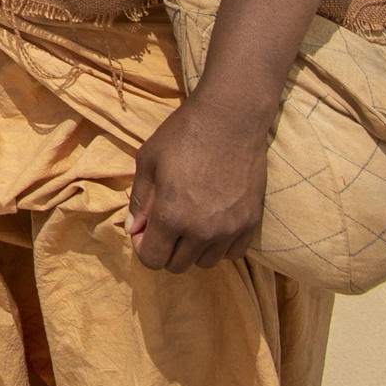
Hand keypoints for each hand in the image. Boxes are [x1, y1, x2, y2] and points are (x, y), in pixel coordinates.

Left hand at [128, 93, 271, 272]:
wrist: (230, 119)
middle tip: (164, 225)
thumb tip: (134, 229)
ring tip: (189, 222)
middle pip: (178, 265)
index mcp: (172, 216)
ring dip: (193, 249)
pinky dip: (219, 245)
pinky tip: (212, 223)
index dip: (143, 248)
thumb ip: (140, 200)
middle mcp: (202, 230)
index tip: (144, 231)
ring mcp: (230, 229)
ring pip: (206, 262)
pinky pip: (233, 253)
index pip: (153, 260)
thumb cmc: (183, 135)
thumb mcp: (148, 161)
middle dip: (165, 249)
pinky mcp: (251, 222)